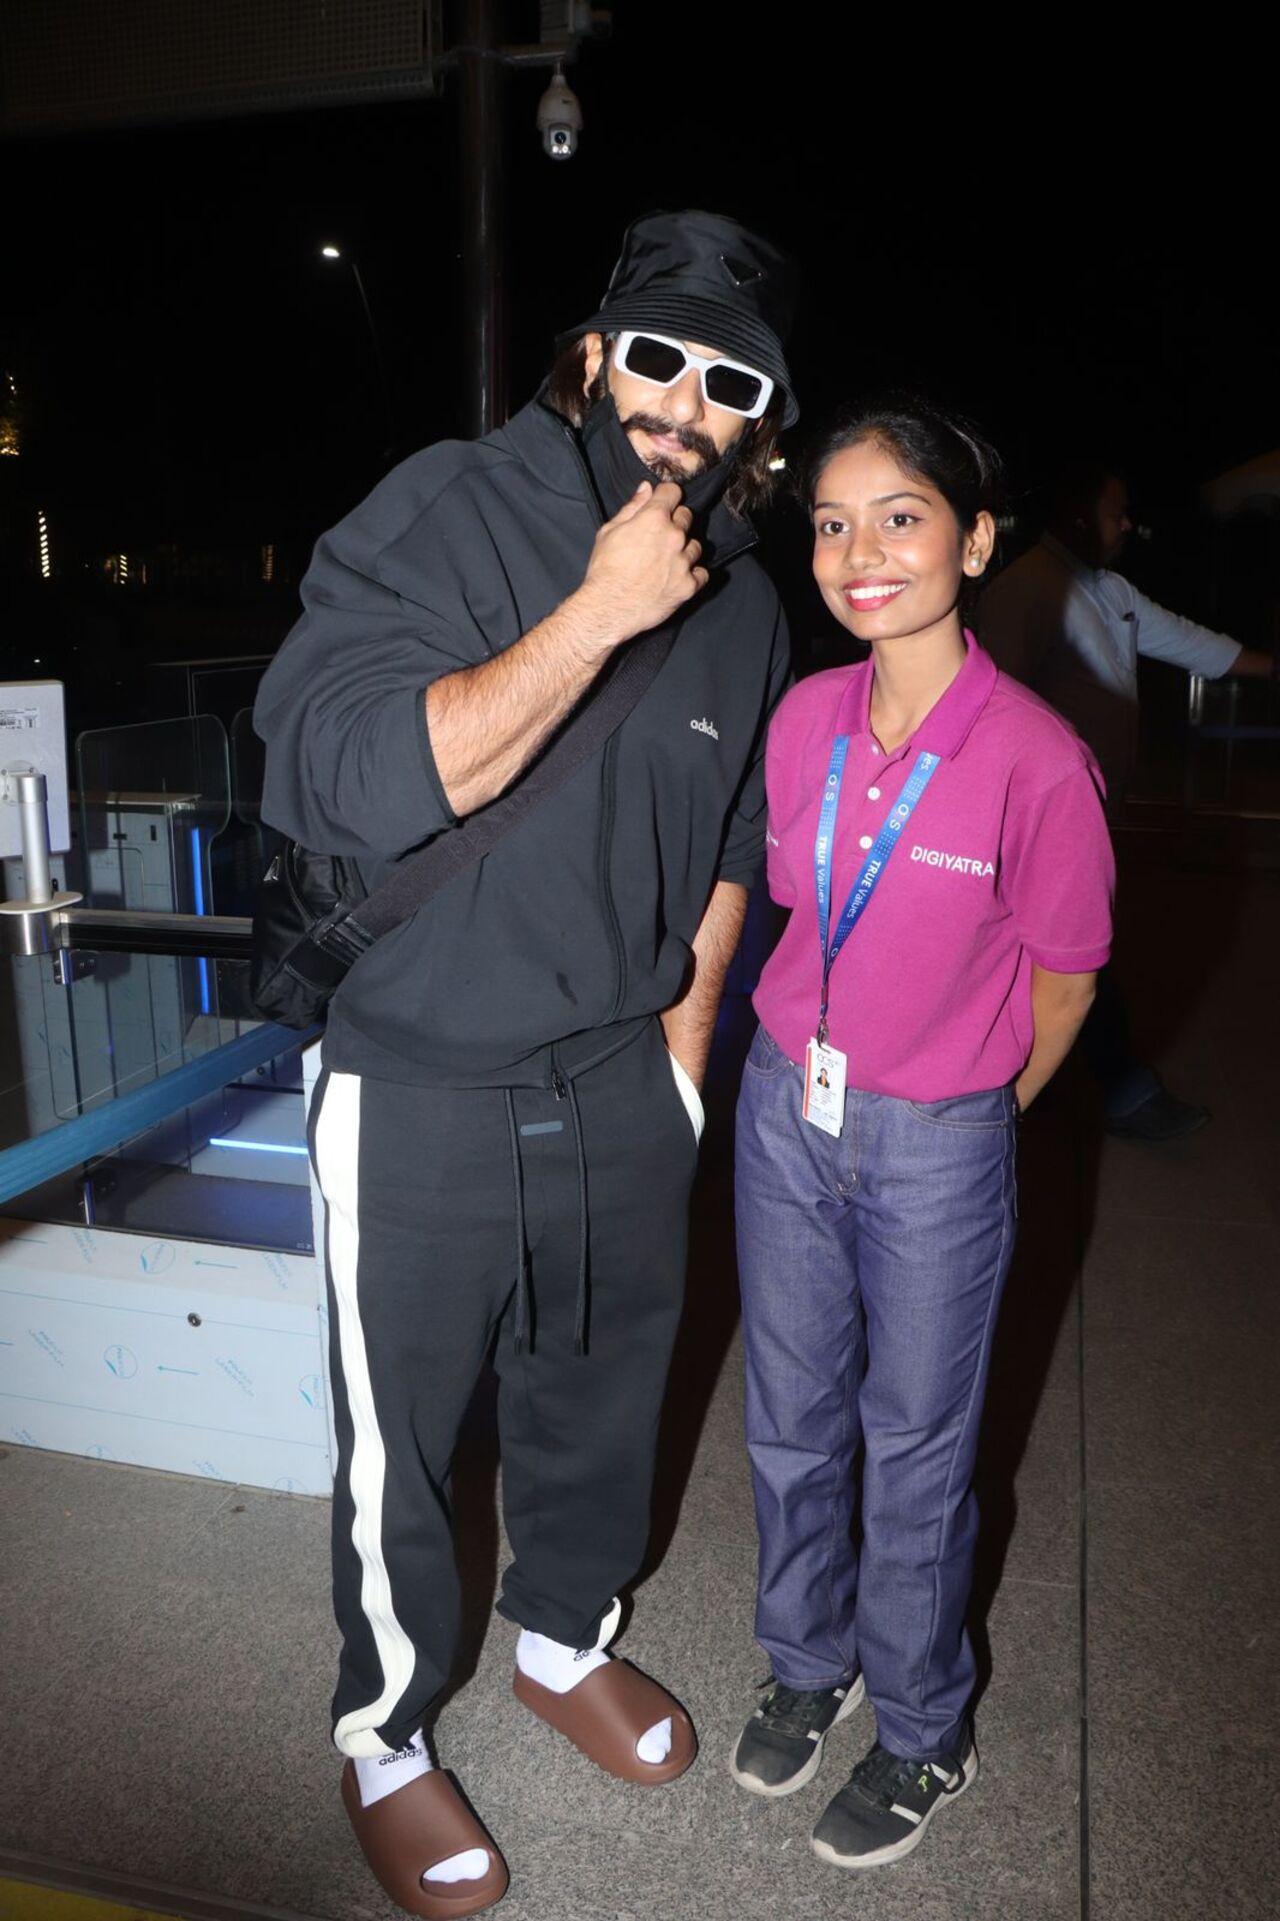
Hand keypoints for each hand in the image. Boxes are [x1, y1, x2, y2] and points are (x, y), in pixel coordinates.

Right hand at [574, 481, 708, 648]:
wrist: (608, 608)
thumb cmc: (604, 570)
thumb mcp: (609, 532)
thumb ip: (632, 507)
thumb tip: (646, 488)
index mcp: (654, 518)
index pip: (672, 492)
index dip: (666, 496)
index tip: (662, 503)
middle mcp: (674, 536)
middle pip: (686, 517)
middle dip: (675, 523)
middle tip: (659, 539)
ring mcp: (683, 561)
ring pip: (695, 546)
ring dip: (684, 550)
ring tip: (666, 562)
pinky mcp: (689, 585)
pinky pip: (702, 573)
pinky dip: (692, 574)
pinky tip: (677, 578)